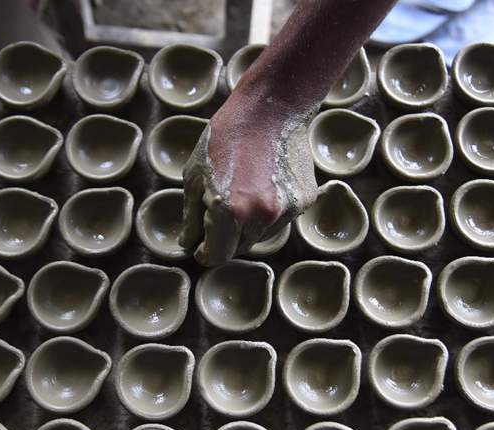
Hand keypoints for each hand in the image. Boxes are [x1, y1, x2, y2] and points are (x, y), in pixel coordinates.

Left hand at [179, 102, 317, 266]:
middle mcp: (262, 216)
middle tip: (219, 215)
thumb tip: (189, 243)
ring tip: (242, 192)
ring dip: (248, 226)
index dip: (206, 254)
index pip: (218, 255)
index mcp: (230, 211)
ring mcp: (287, 210)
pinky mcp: (304, 202)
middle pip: (240, 249)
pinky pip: (280, 220)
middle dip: (226, 239)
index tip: (201, 248)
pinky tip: (262, 184)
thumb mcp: (195, 177)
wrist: (270, 111)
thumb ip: (192, 217)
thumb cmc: (225, 138)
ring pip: (261, 236)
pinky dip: (269, 212)